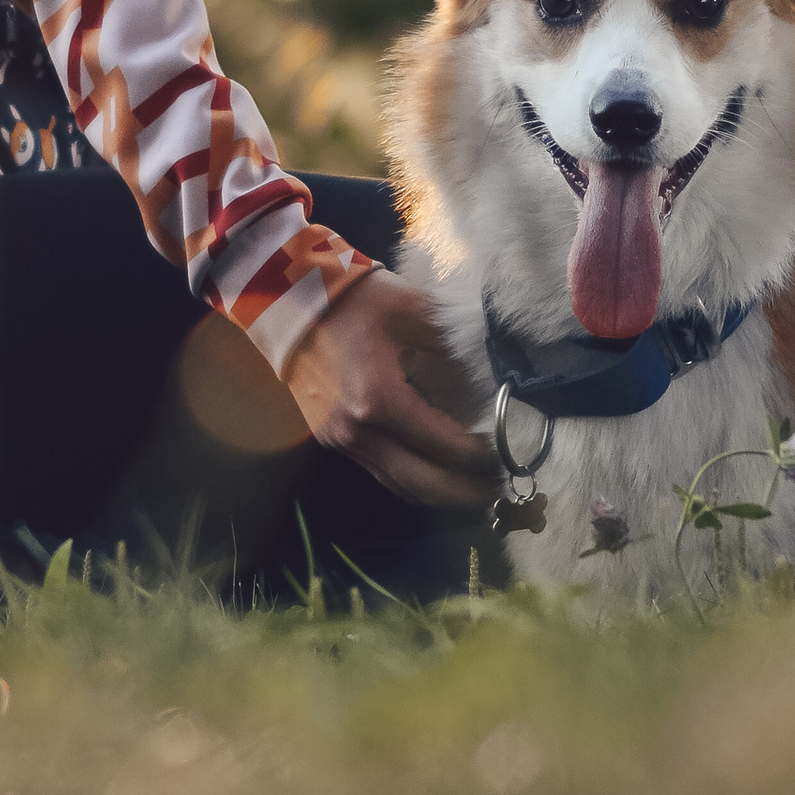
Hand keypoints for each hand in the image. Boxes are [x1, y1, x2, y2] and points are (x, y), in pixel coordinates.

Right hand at [283, 270, 495, 512]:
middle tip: (501, 488)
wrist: (287, 299)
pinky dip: (413, 482)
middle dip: (467, 492)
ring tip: (476, 490)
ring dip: (440, 495)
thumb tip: (500, 378)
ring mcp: (339, 440)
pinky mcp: (330, 439)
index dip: (481, 456)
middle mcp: (357, 431)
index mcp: (379, 399)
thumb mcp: (417, 311)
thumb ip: (459, 347)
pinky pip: (380, 473)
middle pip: (423, 483)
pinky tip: (436, 476)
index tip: (508, 451)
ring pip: (399, 486)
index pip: (444, 446)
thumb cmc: (356, 299)